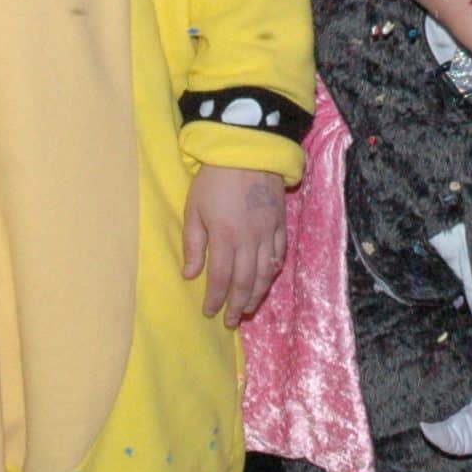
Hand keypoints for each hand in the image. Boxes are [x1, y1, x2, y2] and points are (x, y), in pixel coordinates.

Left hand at [182, 164, 286, 328]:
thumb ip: (193, 244)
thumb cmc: (214, 178)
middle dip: (238, 305)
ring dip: (257, 295)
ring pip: (264, 273)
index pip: (221, 279)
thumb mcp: (194, 209)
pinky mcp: (280, 223)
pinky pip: (278, 255)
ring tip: (249, 309)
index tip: (209, 312)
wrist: (248, 149)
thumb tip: (191, 275)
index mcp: (225, 237)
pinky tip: (266, 279)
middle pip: (245, 282)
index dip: (216, 299)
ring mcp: (268, 232)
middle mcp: (249, 240)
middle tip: (231, 321)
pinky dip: (272, 272)